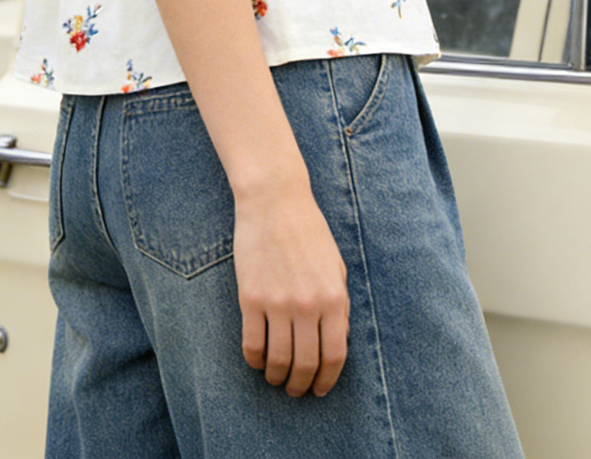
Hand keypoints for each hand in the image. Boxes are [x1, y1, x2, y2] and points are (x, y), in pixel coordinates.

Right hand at [234, 181, 349, 397]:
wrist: (275, 201)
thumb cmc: (309, 232)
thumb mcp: (336, 266)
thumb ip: (339, 304)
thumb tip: (339, 342)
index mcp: (334, 297)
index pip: (334, 355)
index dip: (327, 379)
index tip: (320, 390)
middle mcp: (308, 304)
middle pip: (306, 364)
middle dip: (301, 385)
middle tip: (296, 390)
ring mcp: (278, 303)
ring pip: (278, 360)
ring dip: (277, 377)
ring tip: (277, 379)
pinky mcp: (251, 299)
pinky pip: (252, 345)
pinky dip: (254, 361)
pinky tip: (257, 361)